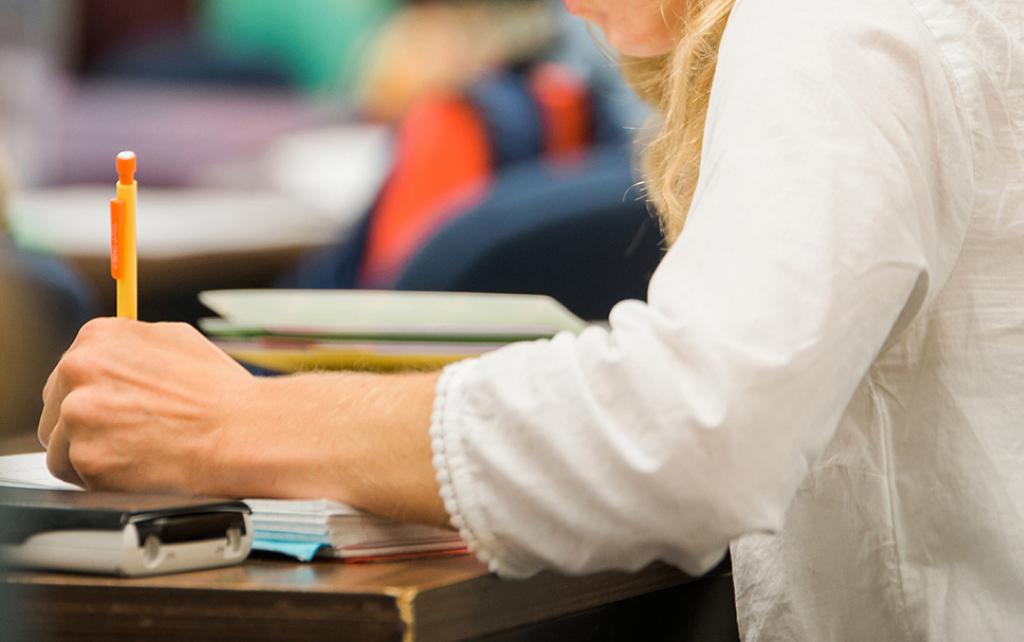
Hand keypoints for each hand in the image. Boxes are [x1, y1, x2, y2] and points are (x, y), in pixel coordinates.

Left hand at [36, 317, 449, 526]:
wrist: (272, 434)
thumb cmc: (246, 399)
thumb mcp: (191, 349)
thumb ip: (152, 346)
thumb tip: (131, 343)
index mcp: (112, 332)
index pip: (75, 371)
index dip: (103, 402)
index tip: (131, 418)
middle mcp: (91, 357)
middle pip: (60, 404)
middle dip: (97, 426)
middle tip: (153, 440)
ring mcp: (88, 399)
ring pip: (63, 440)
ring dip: (100, 455)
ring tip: (160, 455)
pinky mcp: (94, 444)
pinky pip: (72, 471)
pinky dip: (104, 478)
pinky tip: (151, 469)